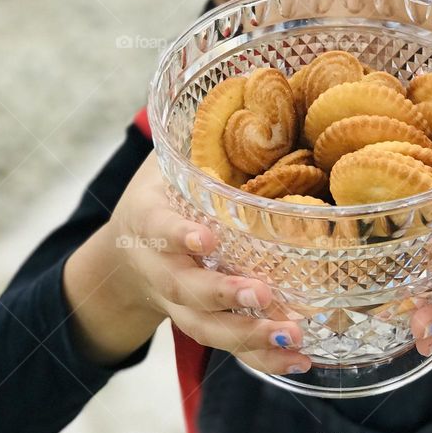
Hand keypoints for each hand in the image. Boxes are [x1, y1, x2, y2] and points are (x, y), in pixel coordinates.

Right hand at [66, 153, 311, 374]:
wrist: (130, 253)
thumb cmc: (164, 195)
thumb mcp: (170, 162)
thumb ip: (201, 137)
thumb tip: (255, 76)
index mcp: (150, 219)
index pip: (158, 227)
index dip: (178, 235)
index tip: (204, 237)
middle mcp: (161, 267)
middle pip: (185, 289)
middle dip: (222, 295)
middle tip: (261, 295)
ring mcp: (179, 303)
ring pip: (207, 328)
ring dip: (249, 336)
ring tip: (292, 335)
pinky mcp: (202, 324)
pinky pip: (229, 348)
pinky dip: (262, 356)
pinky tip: (300, 356)